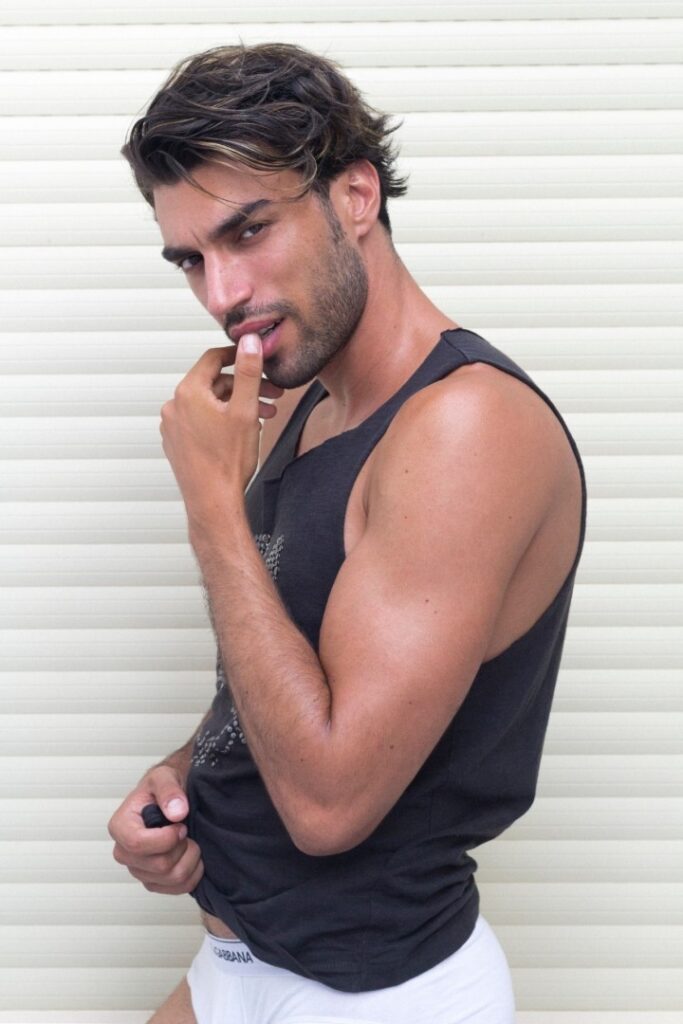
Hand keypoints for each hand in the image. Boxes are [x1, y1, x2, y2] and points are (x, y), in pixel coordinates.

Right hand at [107, 764, 203, 894]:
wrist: (169, 798)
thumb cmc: (162, 788)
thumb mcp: (164, 776)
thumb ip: (169, 790)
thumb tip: (176, 812)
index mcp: (120, 826)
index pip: (137, 844)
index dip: (166, 838)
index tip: (180, 825)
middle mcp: (124, 852)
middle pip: (159, 865)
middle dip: (182, 846)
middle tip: (186, 830)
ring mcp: (138, 869)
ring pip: (171, 878)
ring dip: (190, 858)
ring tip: (189, 840)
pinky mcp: (153, 881)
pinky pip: (178, 888)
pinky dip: (193, 873)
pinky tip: (192, 855)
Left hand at [160, 335, 279, 525]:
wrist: (213, 501)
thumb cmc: (228, 462)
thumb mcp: (245, 410)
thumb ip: (248, 372)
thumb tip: (248, 341)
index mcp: (188, 393)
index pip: (213, 359)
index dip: (238, 356)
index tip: (255, 358)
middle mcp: (174, 406)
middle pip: (214, 383)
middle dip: (245, 388)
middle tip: (272, 395)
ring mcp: (172, 426)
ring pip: (208, 404)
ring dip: (236, 405)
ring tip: (263, 417)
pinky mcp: (176, 442)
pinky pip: (200, 421)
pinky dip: (220, 420)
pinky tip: (241, 432)